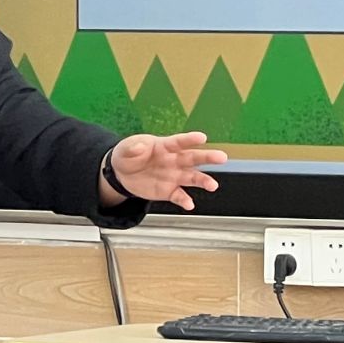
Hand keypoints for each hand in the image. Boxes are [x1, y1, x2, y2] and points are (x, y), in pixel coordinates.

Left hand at [105, 132, 228, 212]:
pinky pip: (179, 196)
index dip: (190, 139)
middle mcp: (173, 160)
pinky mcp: (169, 190)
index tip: (202, 137)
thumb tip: (140, 147)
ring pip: (192, 178)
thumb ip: (133, 148)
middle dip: (208, 157)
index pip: (179, 141)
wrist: (122, 174)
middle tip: (221, 157)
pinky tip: (189, 204)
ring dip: (203, 181)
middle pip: (193, 158)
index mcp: (165, 146)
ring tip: (212, 185)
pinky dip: (184, 200)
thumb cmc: (129, 155)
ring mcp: (173, 176)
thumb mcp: (126, 148)